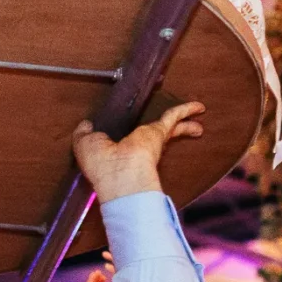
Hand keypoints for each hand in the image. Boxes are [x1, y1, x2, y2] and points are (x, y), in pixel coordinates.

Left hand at [71, 100, 205, 202]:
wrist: (119, 176)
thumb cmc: (101, 165)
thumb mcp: (83, 144)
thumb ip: (84, 133)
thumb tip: (86, 124)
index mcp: (118, 149)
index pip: (129, 138)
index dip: (134, 131)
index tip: (140, 126)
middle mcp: (137, 146)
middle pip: (154, 135)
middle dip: (165, 133)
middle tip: (177, 128)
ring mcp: (151, 141)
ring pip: (170, 128)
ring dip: (184, 125)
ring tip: (197, 124)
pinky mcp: (159, 133)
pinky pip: (174, 116)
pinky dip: (186, 109)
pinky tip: (198, 106)